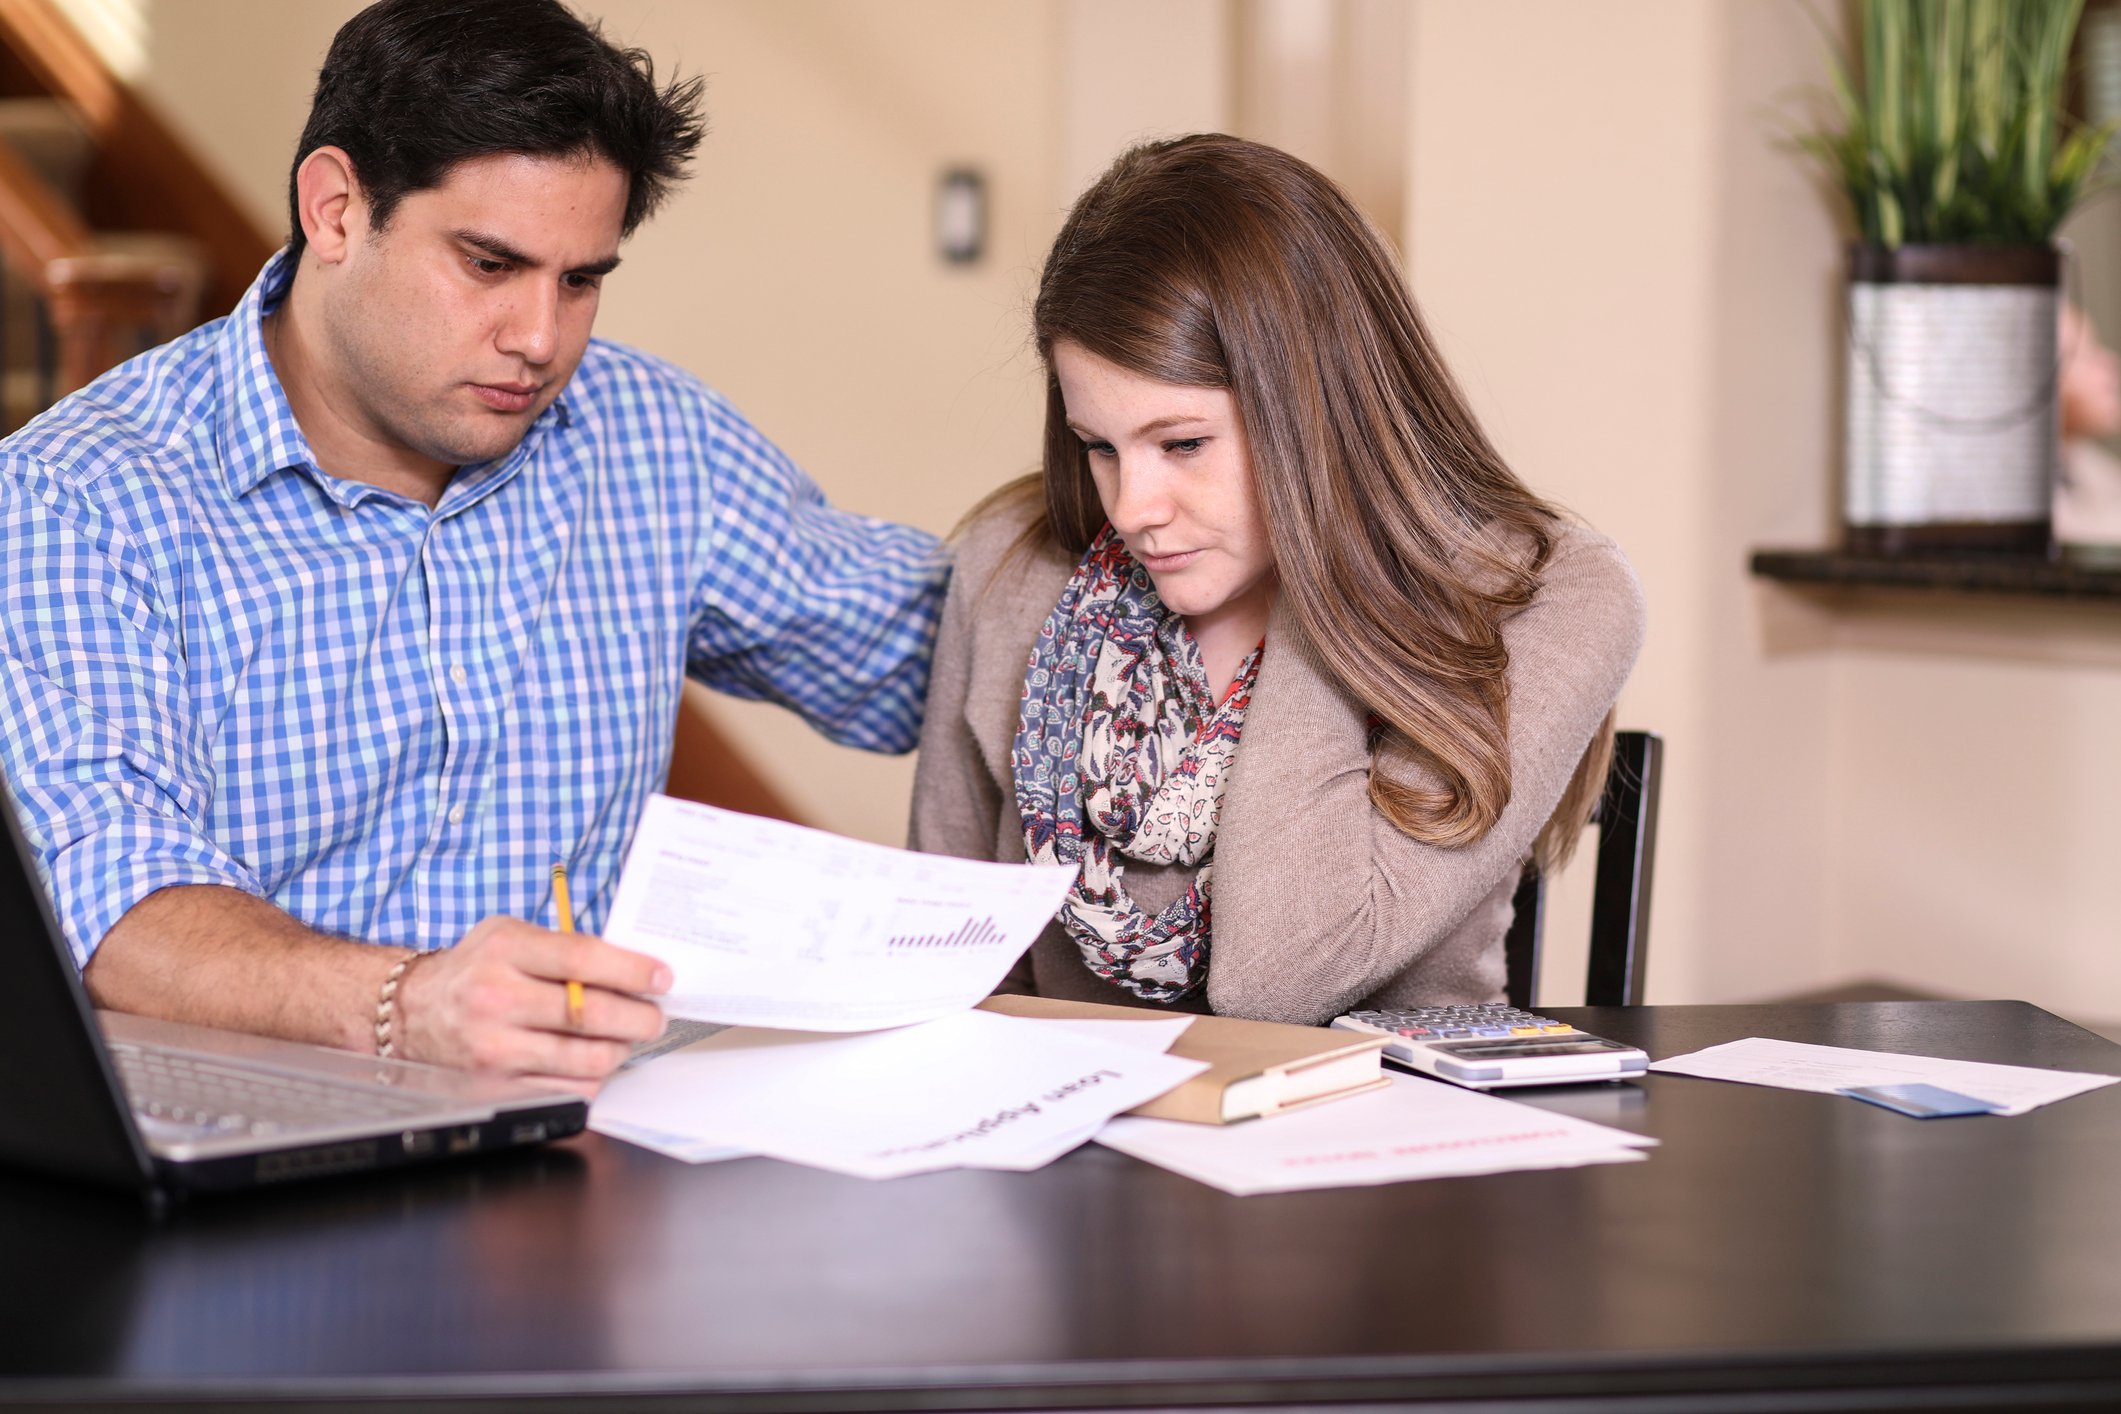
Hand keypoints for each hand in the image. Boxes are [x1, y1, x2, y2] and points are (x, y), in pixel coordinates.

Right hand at [395, 916, 671, 1095]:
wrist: (413, 1012)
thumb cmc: (475, 969)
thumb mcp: (510, 935)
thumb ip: (564, 946)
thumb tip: (632, 965)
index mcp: (506, 951)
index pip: (583, 958)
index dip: (632, 970)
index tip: (662, 978)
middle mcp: (497, 999)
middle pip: (591, 1013)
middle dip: (639, 1017)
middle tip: (655, 1016)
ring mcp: (495, 1047)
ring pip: (587, 1057)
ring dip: (621, 1049)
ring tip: (625, 1038)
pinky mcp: (496, 1086)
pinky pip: (567, 1088)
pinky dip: (592, 1077)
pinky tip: (593, 1060)